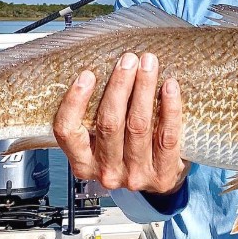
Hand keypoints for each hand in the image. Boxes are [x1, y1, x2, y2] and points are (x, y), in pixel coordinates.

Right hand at [53, 52, 189, 194]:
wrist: (161, 179)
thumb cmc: (127, 148)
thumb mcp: (102, 138)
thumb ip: (96, 113)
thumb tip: (102, 66)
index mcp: (84, 162)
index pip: (68, 132)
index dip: (74, 102)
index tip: (87, 75)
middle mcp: (106, 171)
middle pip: (109, 123)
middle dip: (119, 85)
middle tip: (128, 60)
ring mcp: (135, 176)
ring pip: (138, 126)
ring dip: (144, 89)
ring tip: (149, 64)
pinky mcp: (163, 176)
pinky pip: (167, 137)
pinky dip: (169, 108)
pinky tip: (169, 87)